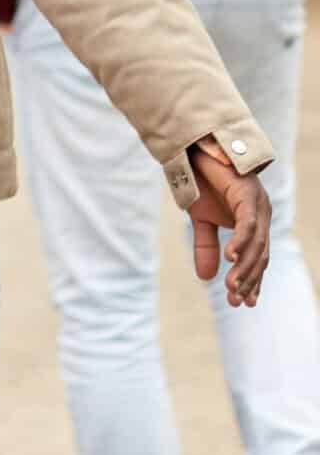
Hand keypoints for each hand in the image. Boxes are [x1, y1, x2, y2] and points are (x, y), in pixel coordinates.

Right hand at [189, 141, 271, 307]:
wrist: (193, 151)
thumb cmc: (201, 182)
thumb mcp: (201, 220)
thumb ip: (206, 246)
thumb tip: (206, 278)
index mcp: (254, 223)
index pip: (258, 259)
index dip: (252, 281)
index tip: (244, 303)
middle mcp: (262, 216)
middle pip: (260, 256)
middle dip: (249, 280)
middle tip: (236, 301)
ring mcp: (258, 205)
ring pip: (257, 244)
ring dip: (245, 267)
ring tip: (232, 286)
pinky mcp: (247, 195)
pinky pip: (248, 224)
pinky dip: (240, 242)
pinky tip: (230, 257)